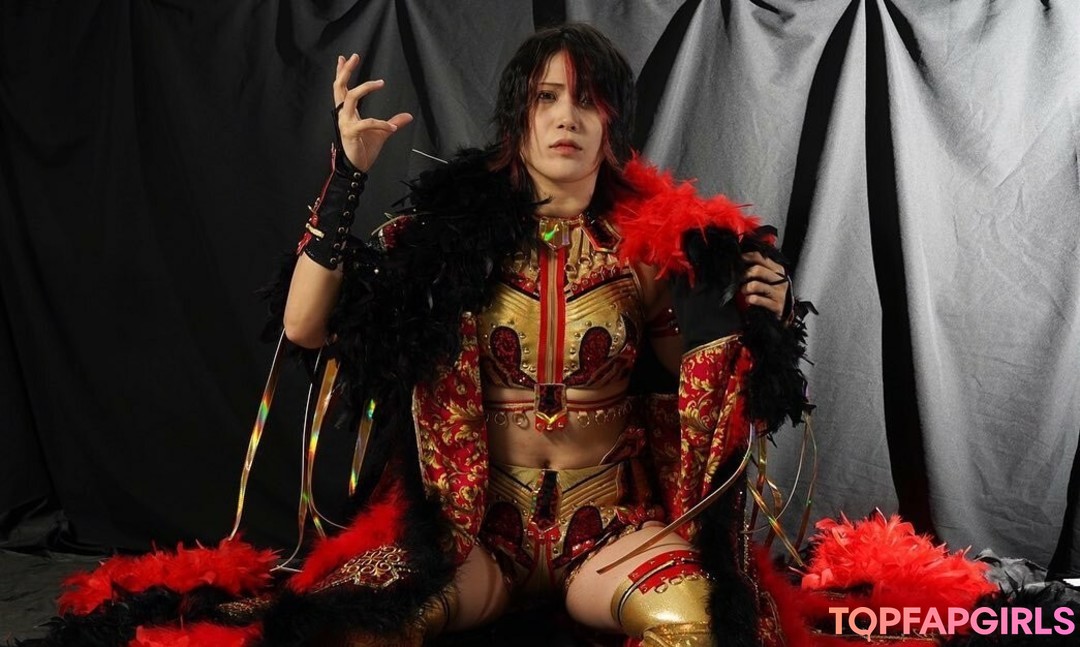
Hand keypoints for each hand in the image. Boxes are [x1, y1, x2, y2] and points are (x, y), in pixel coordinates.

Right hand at [334, 53, 412, 171]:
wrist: (358, 167)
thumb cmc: (364, 148)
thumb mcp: (382, 132)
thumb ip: (393, 122)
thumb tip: (408, 116)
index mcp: (347, 112)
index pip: (341, 88)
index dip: (342, 73)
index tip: (343, 58)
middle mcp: (343, 114)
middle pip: (340, 86)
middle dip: (346, 70)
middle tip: (354, 56)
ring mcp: (345, 123)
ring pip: (351, 97)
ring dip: (366, 87)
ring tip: (381, 82)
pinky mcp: (351, 133)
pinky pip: (367, 123)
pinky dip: (381, 124)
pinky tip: (392, 128)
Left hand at [740, 252, 788, 318]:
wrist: (783, 312)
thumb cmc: (772, 293)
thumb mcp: (769, 278)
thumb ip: (760, 268)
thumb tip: (743, 259)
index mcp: (778, 270)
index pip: (762, 258)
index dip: (748, 257)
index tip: (740, 259)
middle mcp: (780, 280)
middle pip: (757, 270)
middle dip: (745, 274)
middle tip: (740, 279)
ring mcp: (779, 293)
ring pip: (755, 285)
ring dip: (745, 288)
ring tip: (744, 291)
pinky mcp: (775, 305)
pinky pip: (757, 299)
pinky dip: (749, 299)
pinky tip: (749, 299)